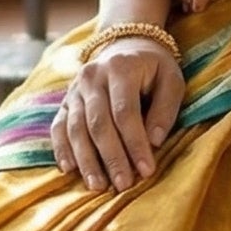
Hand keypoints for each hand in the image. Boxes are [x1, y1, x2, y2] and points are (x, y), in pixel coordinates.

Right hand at [51, 38, 184, 190]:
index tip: (146, 170)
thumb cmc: (153, 68)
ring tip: (98, 186)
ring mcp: (74, 89)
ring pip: (76, 128)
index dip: (135, 143)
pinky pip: (58, 127)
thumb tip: (155, 141)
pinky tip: (69, 170)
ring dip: (86, 160)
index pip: (125, 112)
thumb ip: (166, 109)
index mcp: (120, 68)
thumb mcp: (171, 80)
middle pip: (99, 123)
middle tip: (123, 185)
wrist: (124, 44)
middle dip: (111, 157)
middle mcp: (92, 77)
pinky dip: (62, 149)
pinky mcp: (65, 101)